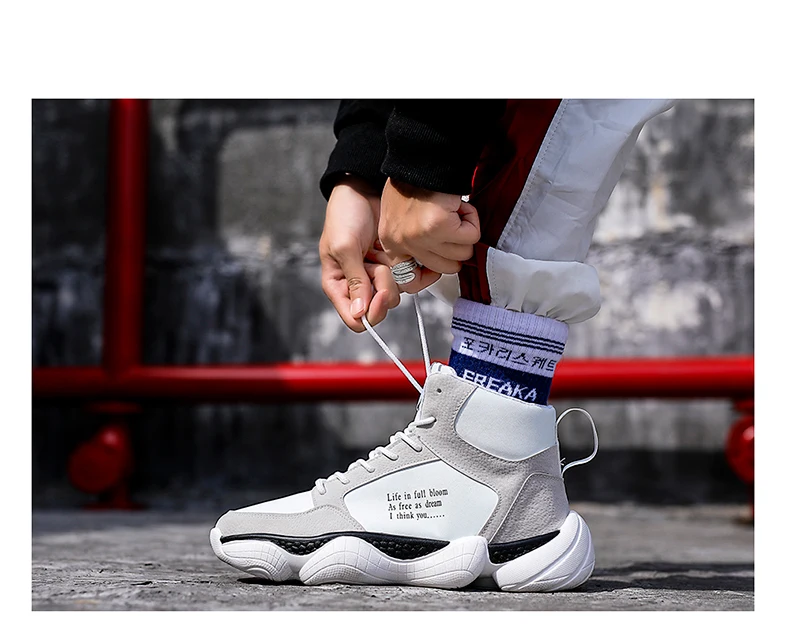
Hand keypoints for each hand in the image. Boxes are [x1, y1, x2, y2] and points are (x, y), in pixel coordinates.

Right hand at [319, 177, 400, 331]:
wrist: (363, 189)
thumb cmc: (345, 214)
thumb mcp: (344, 247)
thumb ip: (354, 279)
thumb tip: (360, 313)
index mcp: (338, 285)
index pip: (355, 318)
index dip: (371, 312)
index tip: (379, 293)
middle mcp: (358, 285)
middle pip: (379, 308)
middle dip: (384, 287)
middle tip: (380, 264)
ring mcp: (377, 276)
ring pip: (396, 295)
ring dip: (397, 276)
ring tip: (387, 253)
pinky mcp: (395, 265)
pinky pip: (409, 279)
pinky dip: (413, 270)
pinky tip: (409, 256)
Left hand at [378, 178, 480, 292]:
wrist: (421, 157)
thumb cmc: (413, 183)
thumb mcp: (400, 218)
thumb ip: (412, 242)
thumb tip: (432, 262)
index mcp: (391, 243)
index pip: (411, 280)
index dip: (432, 272)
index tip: (443, 259)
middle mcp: (404, 244)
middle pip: (446, 268)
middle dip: (456, 247)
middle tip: (453, 226)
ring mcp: (422, 237)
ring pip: (462, 253)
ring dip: (466, 232)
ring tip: (454, 212)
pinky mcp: (441, 227)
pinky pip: (471, 236)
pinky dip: (473, 220)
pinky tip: (460, 206)